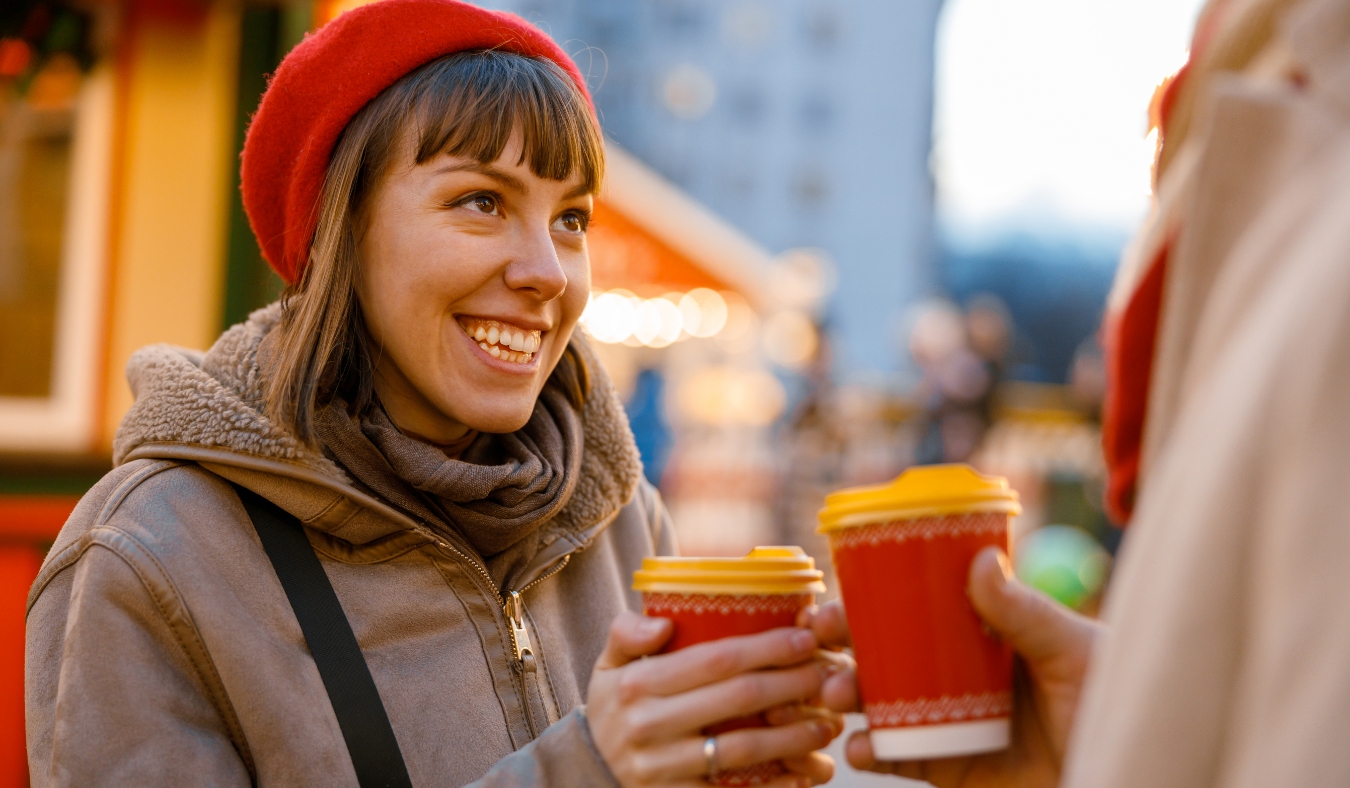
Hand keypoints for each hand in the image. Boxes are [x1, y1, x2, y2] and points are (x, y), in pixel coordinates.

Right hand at [586, 612, 840, 786]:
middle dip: (791, 683)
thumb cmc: (614, 707)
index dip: (767, 647)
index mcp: (637, 683)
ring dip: (792, 734)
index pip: (715, 659)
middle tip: (828, 672)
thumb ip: (627, 632)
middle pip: (737, 698)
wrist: (590, 772)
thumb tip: (665, 622)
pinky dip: (775, 783)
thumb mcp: (608, 665)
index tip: (806, 637)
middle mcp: (648, 724)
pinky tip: (805, 771)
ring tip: (826, 722)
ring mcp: (662, 767)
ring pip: (743, 748)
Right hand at [804, 546, 1104, 787]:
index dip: (868, 599)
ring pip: (882, 703)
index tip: (831, 593)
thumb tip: (981, 560)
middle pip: (885, 652)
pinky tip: (859, 748)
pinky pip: (899, 758)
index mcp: (983, 633)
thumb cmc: (1117, 704)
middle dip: (843, 648)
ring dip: (848, 696)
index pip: (915, 606)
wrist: (1128, 774)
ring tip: (837, 697)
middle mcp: (958, 673)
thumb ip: (1027, 614)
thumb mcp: (1074, 653)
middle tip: (815, 644)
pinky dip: (871, 753)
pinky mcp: (951, 767)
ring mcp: (950, 720)